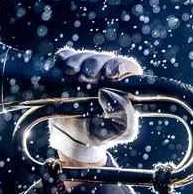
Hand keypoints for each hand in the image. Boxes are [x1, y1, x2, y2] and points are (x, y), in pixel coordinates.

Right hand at [48, 47, 143, 162]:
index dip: (120, 66)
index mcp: (124, 86)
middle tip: (88, 75)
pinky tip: (63, 68)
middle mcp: (106, 74)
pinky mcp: (67, 70)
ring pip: (85, 56)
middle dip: (96, 64)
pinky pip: (66, 56)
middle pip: (104, 59)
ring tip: (73, 72)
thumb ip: (124, 115)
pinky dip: (64, 58)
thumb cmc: (103, 133)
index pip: (128, 67)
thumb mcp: (120, 130)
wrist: (75, 137)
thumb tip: (109, 93)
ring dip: (78, 61)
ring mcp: (86, 70)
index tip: (109, 74)